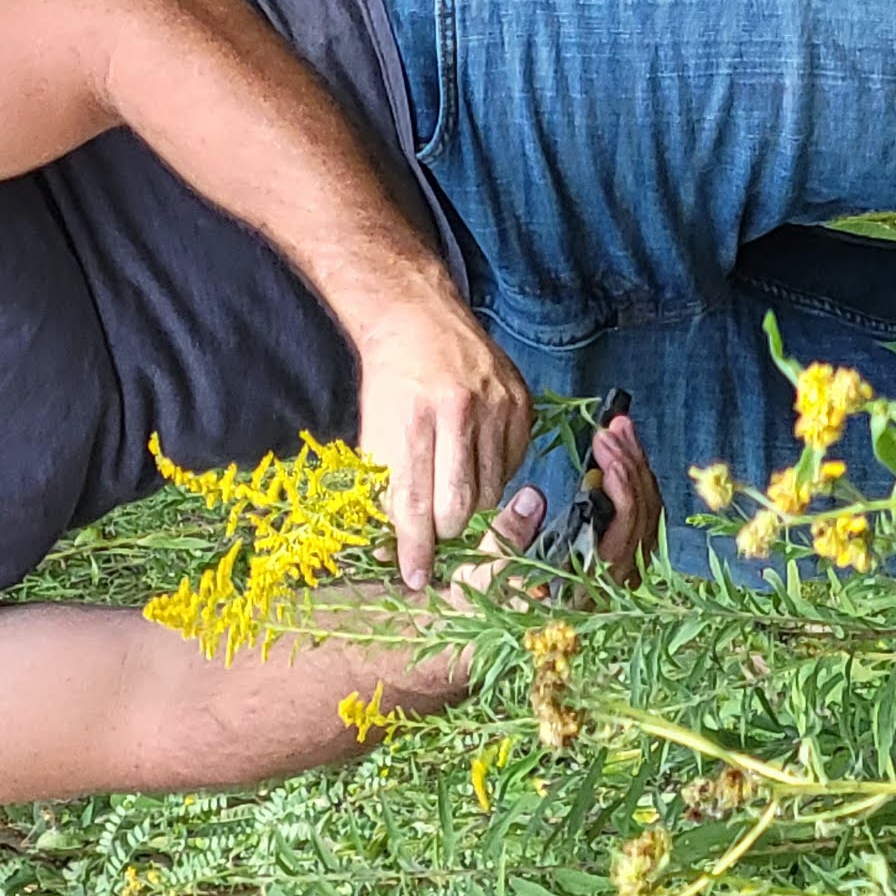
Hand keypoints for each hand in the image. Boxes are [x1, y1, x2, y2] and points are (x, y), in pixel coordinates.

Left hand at [354, 294, 532, 587]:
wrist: (417, 318)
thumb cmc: (390, 383)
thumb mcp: (374, 433)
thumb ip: (383, 491)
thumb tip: (391, 552)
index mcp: (413, 419)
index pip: (415, 502)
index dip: (415, 548)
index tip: (416, 577)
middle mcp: (458, 410)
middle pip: (461, 504)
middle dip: (447, 532)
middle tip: (437, 534)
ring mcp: (496, 405)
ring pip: (493, 490)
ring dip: (472, 504)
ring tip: (454, 491)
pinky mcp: (521, 403)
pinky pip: (514, 465)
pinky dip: (495, 475)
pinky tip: (476, 461)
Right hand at [466, 413, 660, 591]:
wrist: (490, 625)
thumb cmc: (484, 604)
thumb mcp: (481, 576)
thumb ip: (506, 539)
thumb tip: (534, 497)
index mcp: (583, 592)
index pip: (624, 537)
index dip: (623, 492)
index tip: (606, 452)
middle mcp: (611, 586)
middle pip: (644, 519)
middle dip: (631, 466)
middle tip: (614, 427)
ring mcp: (619, 573)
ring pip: (647, 515)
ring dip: (635, 468)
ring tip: (618, 430)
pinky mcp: (616, 559)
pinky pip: (640, 516)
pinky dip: (633, 481)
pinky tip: (618, 454)